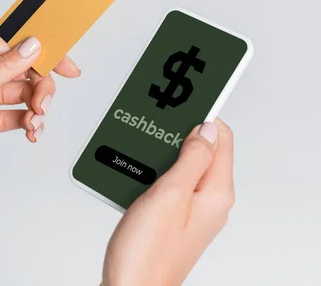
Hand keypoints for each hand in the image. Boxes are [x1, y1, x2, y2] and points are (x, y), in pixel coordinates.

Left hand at [0, 35, 79, 200]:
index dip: (45, 52)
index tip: (68, 65)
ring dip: (36, 108)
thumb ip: (2, 70)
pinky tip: (31, 132)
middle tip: (44, 105)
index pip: (17, 46)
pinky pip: (17, 116)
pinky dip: (28, 123)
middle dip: (42, 87)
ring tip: (35, 123)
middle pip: (26, 71)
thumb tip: (32, 46)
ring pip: (24, 94)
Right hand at [102, 119, 234, 285]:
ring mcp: (190, 209)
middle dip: (176, 135)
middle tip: (152, 128)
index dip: (202, 116)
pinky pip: (168, 184)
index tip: (178, 104)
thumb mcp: (170, 195)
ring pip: (181, 166)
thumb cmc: (147, 251)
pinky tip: (135, 173)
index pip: (222, 138)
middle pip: (200, 150)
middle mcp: (209, 200)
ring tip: (140, 150)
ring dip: (160, 155)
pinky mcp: (172, 216)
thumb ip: (192, 158)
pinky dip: (152, 173)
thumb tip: (207, 128)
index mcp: (215, 192)